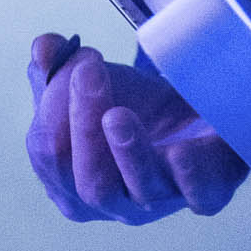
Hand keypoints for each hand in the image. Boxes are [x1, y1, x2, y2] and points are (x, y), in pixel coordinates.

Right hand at [25, 34, 247, 223]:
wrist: (190, 113)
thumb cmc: (131, 105)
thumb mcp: (89, 81)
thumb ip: (56, 67)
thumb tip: (43, 49)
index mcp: (73, 180)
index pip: (49, 155)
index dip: (54, 109)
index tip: (75, 61)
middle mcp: (115, 200)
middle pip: (91, 183)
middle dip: (83, 127)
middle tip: (88, 73)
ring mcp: (161, 201)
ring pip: (139, 191)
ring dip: (128, 153)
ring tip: (119, 116)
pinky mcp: (208, 192)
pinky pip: (199, 195)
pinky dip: (188, 176)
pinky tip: (179, 152)